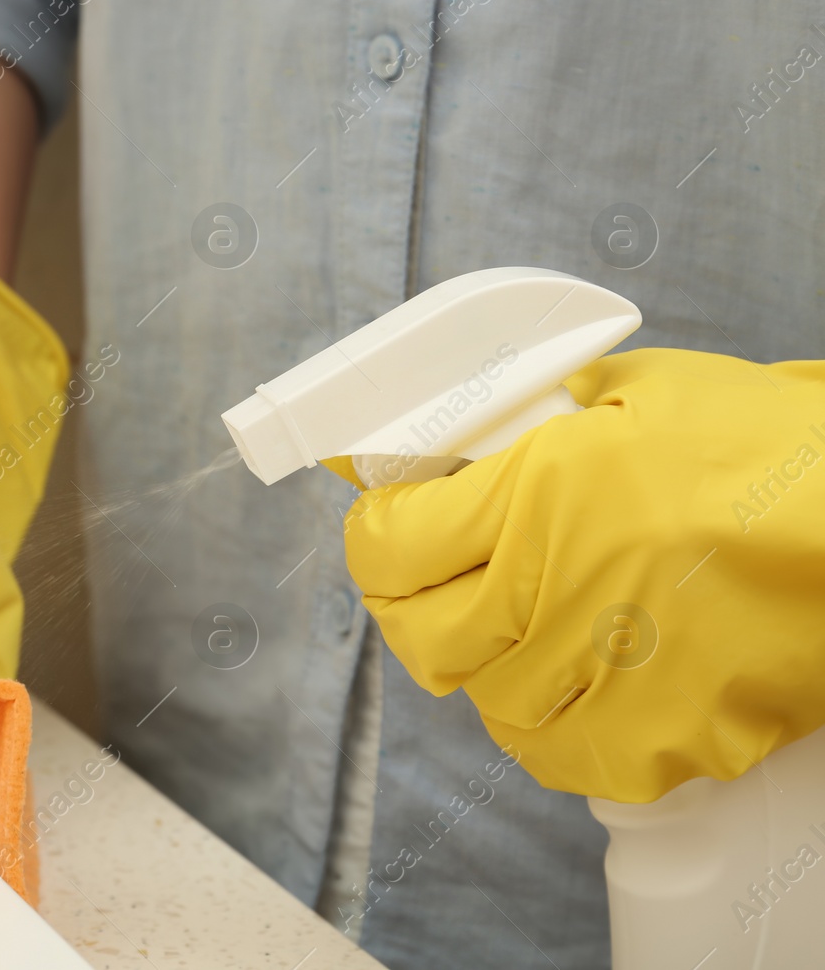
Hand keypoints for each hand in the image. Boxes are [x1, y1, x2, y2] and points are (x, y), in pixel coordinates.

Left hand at [342, 348, 824, 801]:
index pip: (390, 546)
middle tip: (442, 577)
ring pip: (483, 697)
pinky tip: (587, 677)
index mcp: (538, 496)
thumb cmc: (769, 447)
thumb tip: (444, 437)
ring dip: (490, 660)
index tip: (389, 525)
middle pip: (418, 633)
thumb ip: (529, 416)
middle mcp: (557, 593)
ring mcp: (608, 678)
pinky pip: (560, 752)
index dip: (377, 533)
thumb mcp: (634, 393)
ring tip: (531, 622)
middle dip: (414, 600)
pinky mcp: (659, 740)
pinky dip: (557, 721)